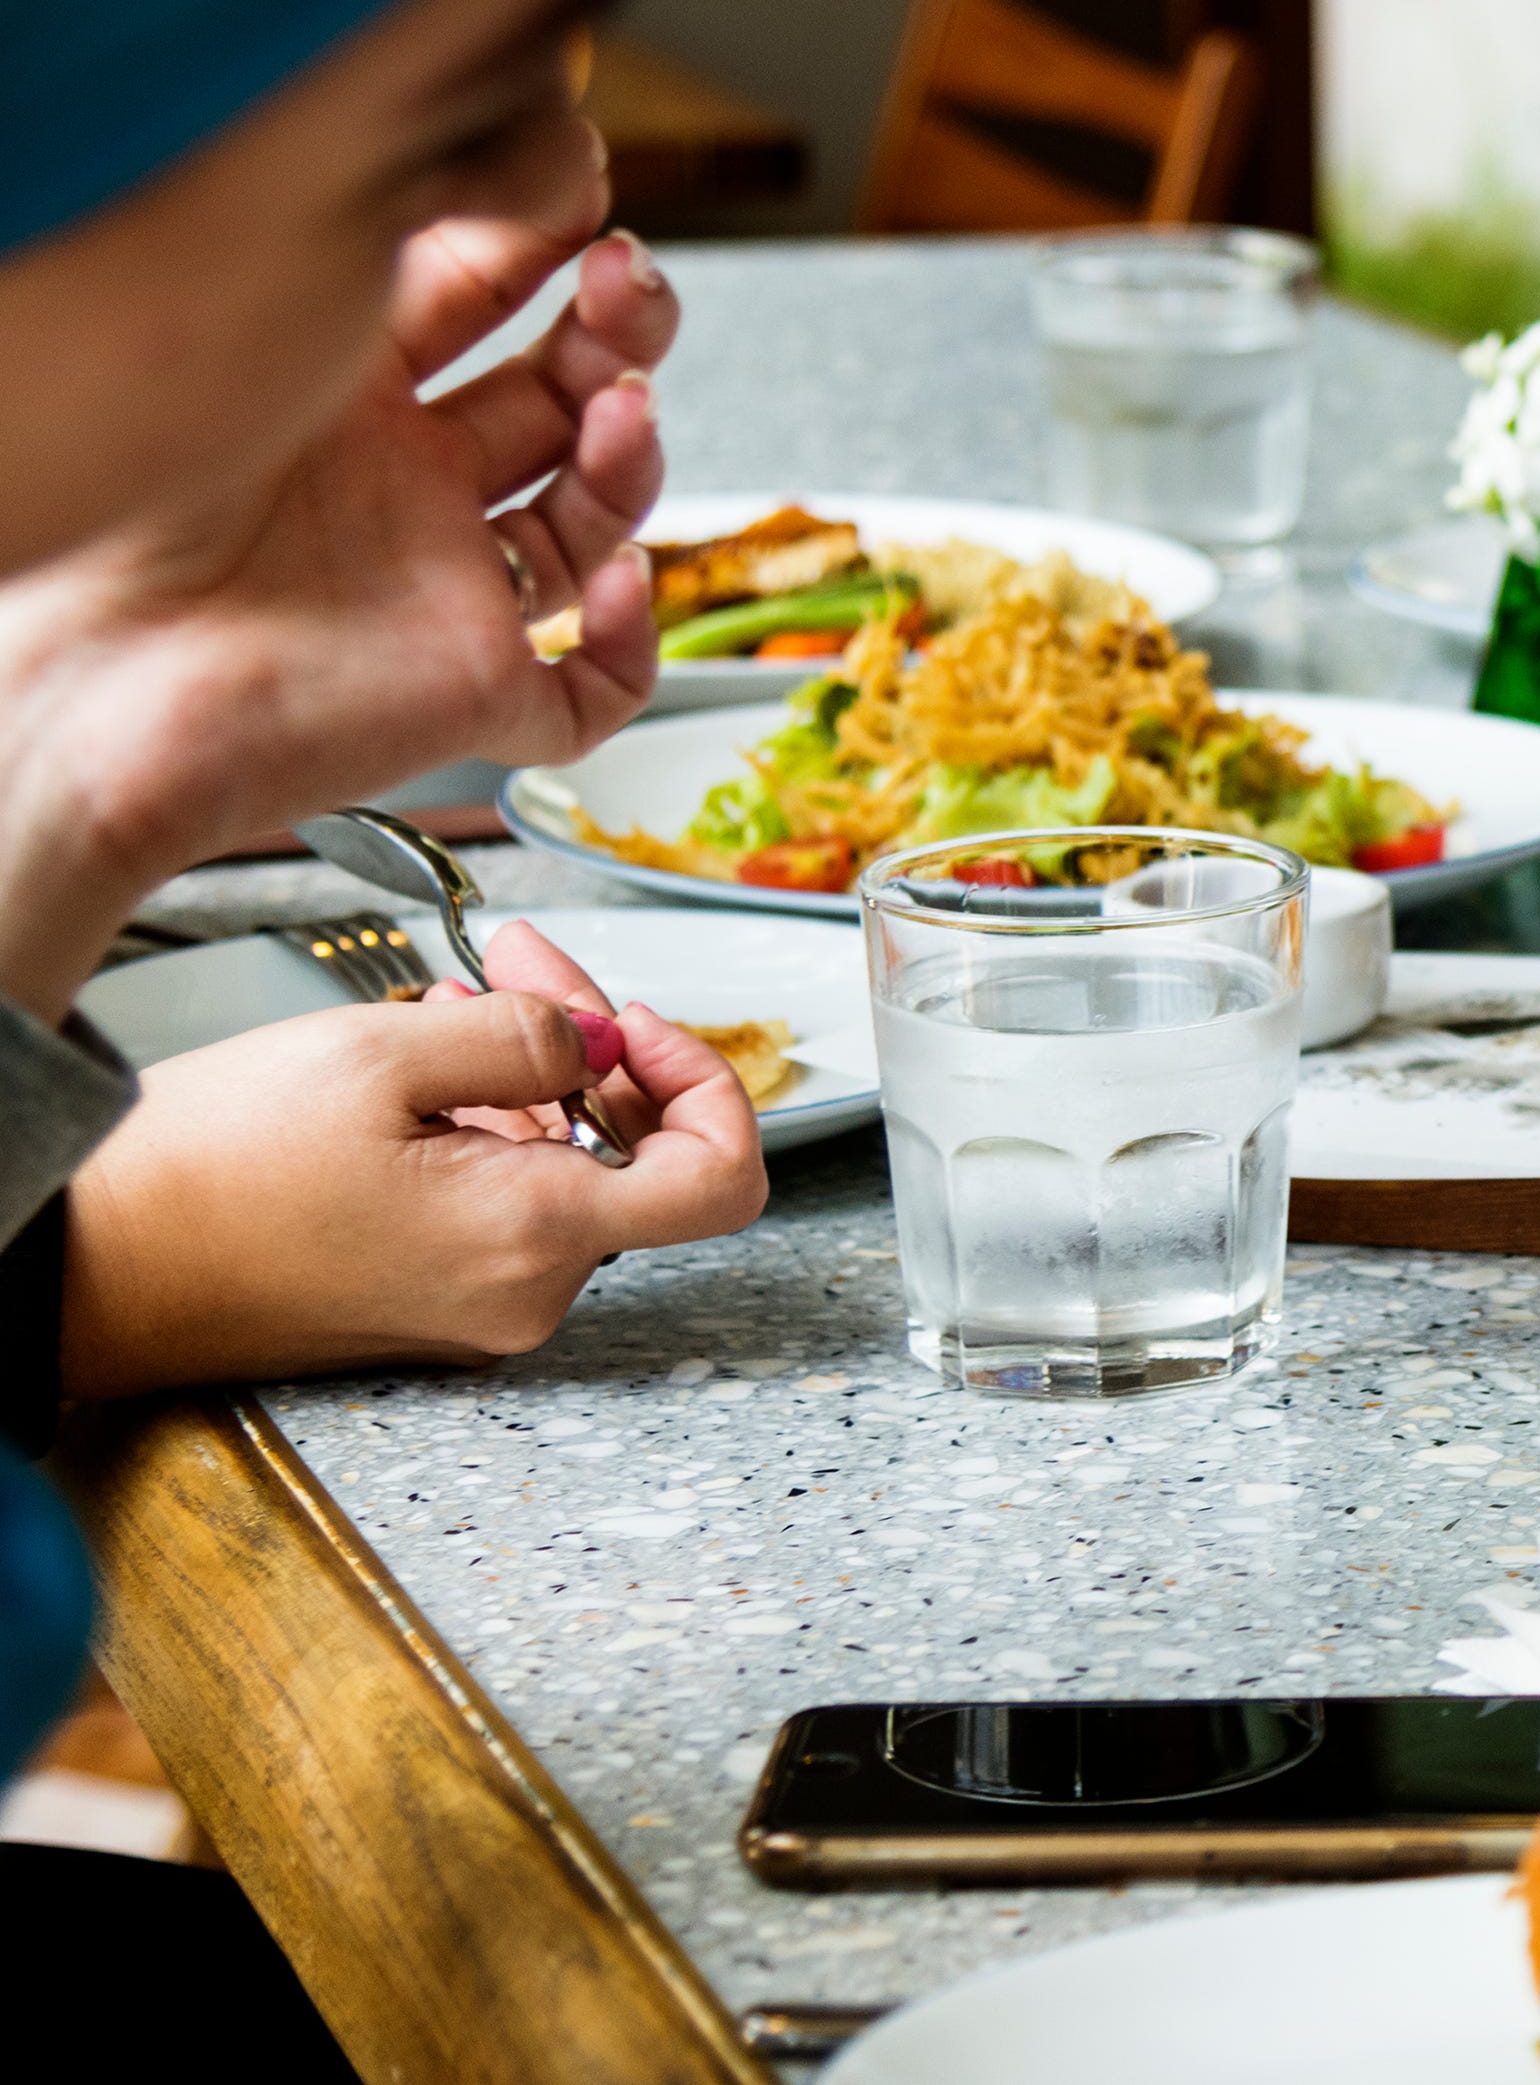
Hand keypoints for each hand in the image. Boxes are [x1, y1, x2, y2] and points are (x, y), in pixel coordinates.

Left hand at [0, 199, 673, 1016]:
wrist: (77, 685)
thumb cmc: (137, 500)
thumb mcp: (288, 310)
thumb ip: (410, 223)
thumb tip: (523, 146)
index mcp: (335, 394)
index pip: (480, 302)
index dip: (546, 246)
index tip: (580, 196)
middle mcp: (393, 488)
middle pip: (556, 400)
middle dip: (613, 334)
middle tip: (624, 287)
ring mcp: (434, 591)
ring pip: (591, 523)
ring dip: (632, 457)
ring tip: (617, 412)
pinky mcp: (463, 695)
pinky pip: (589, 687)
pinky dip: (629, 636)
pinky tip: (615, 578)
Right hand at [59, 919, 769, 1394]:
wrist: (92, 1265)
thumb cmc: (210, 1172)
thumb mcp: (385, 1055)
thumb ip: (531, 1035)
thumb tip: (607, 1038)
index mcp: (536, 1235)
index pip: (722, 1178)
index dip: (705, 1082)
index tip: (642, 1021)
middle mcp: (527, 1291)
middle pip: (634, 1152)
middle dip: (594, 1040)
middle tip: (521, 959)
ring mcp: (481, 1304)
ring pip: (566, 1166)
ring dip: (534, 1071)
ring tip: (455, 999)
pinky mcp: (432, 1299)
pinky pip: (506, 1200)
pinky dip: (491, 1123)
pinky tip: (431, 1067)